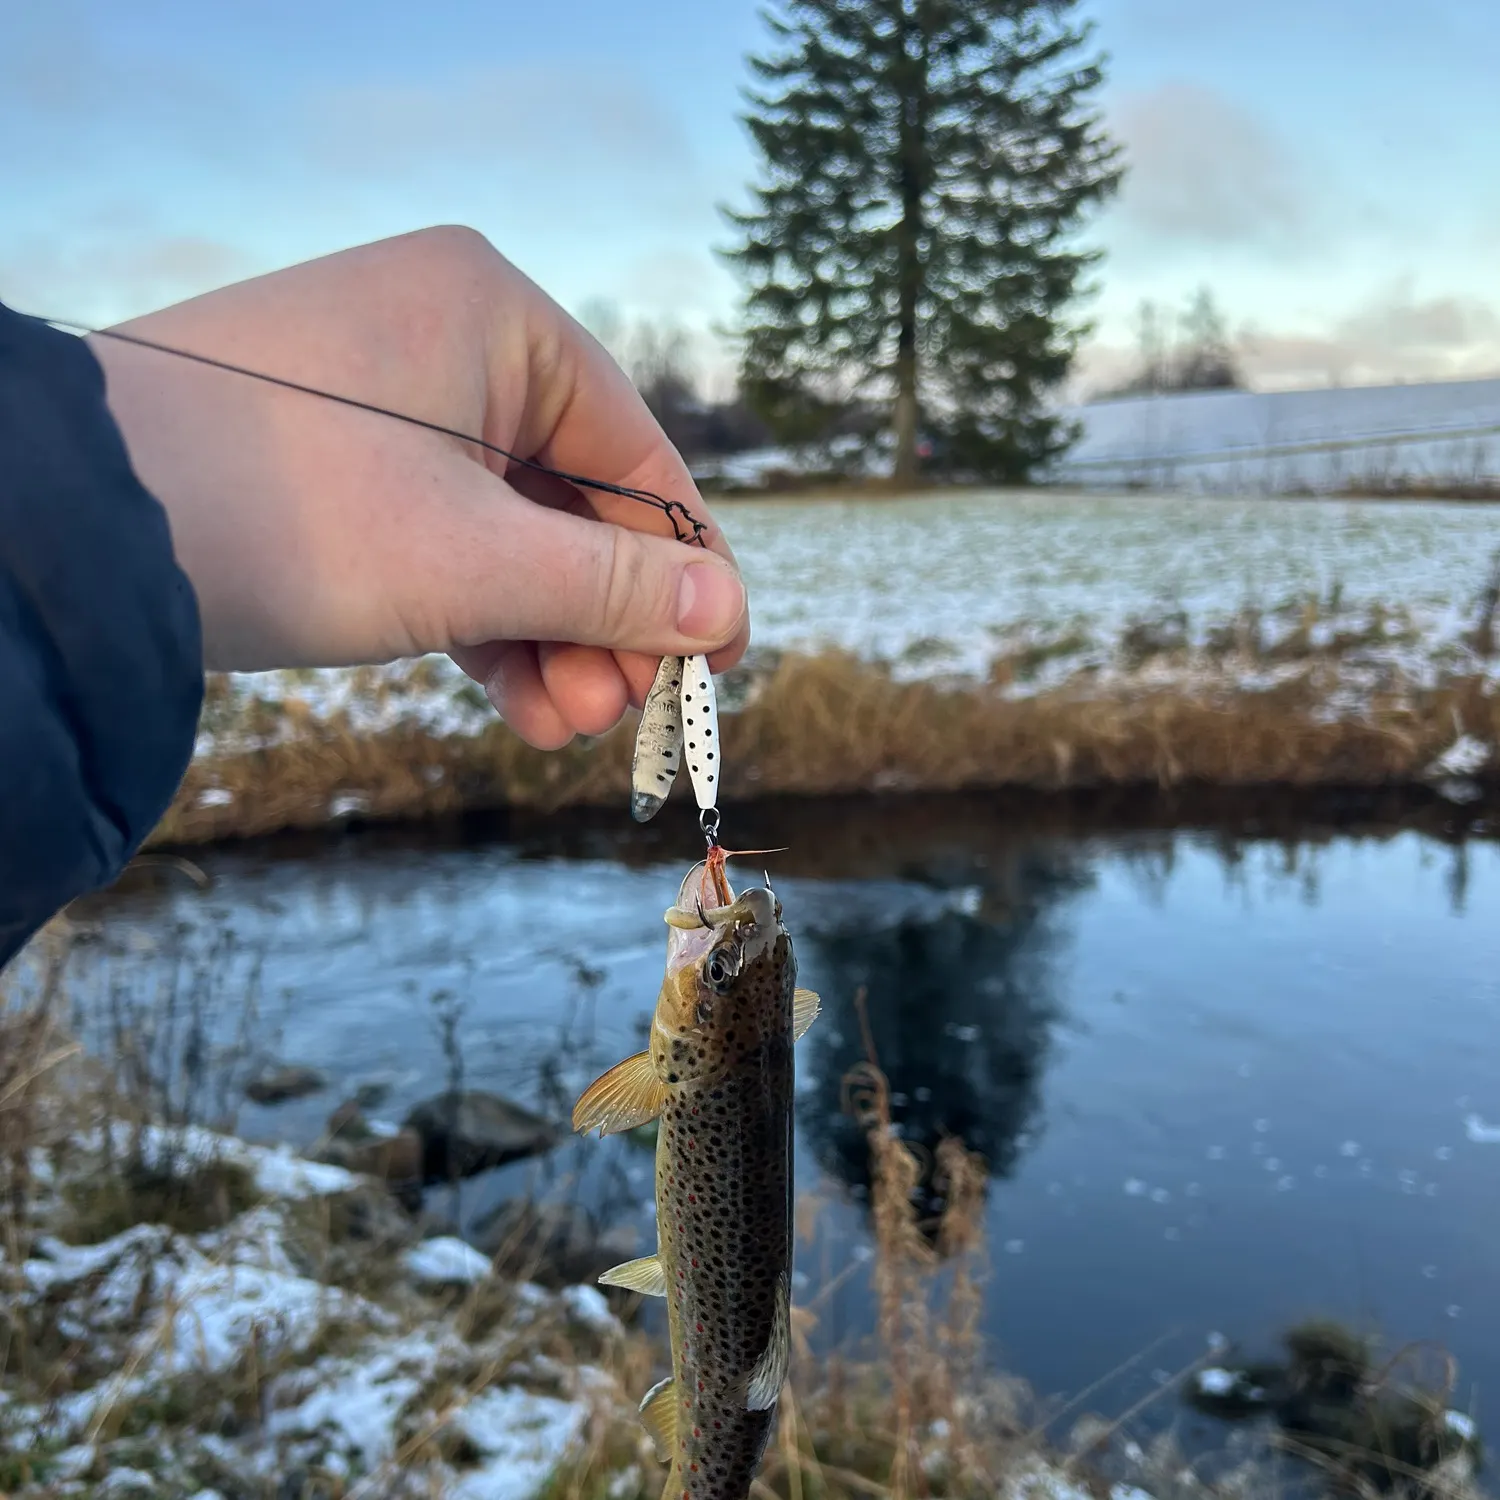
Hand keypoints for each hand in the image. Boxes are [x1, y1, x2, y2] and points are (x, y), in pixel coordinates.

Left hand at [89, 226, 748, 749]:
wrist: (76, 528)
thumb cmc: (281, 510)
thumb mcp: (473, 561)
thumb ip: (613, 585)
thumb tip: (727, 614)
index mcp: (495, 314)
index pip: (634, 450)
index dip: (688, 566)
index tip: (722, 660)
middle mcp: (450, 344)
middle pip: (578, 500)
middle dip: (605, 622)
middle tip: (632, 716)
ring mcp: (395, 411)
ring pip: (514, 536)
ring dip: (552, 639)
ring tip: (572, 729)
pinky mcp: (349, 474)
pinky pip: (451, 548)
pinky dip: (488, 627)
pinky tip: (525, 708)